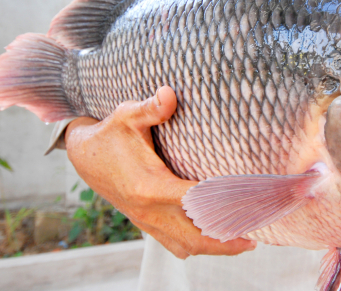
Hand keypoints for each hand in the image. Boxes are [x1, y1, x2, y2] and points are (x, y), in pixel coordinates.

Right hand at [65, 86, 256, 258]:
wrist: (84, 157)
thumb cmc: (110, 134)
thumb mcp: (127, 115)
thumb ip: (151, 108)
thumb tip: (170, 93)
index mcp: (149, 186)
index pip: (194, 201)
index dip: (223, 202)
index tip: (248, 202)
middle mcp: (148, 210)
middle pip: (195, 235)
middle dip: (227, 237)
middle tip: (257, 233)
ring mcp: (146, 221)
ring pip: (186, 246)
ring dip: (215, 247)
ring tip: (246, 241)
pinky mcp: (145, 224)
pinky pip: (175, 245)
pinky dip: (198, 246)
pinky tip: (217, 240)